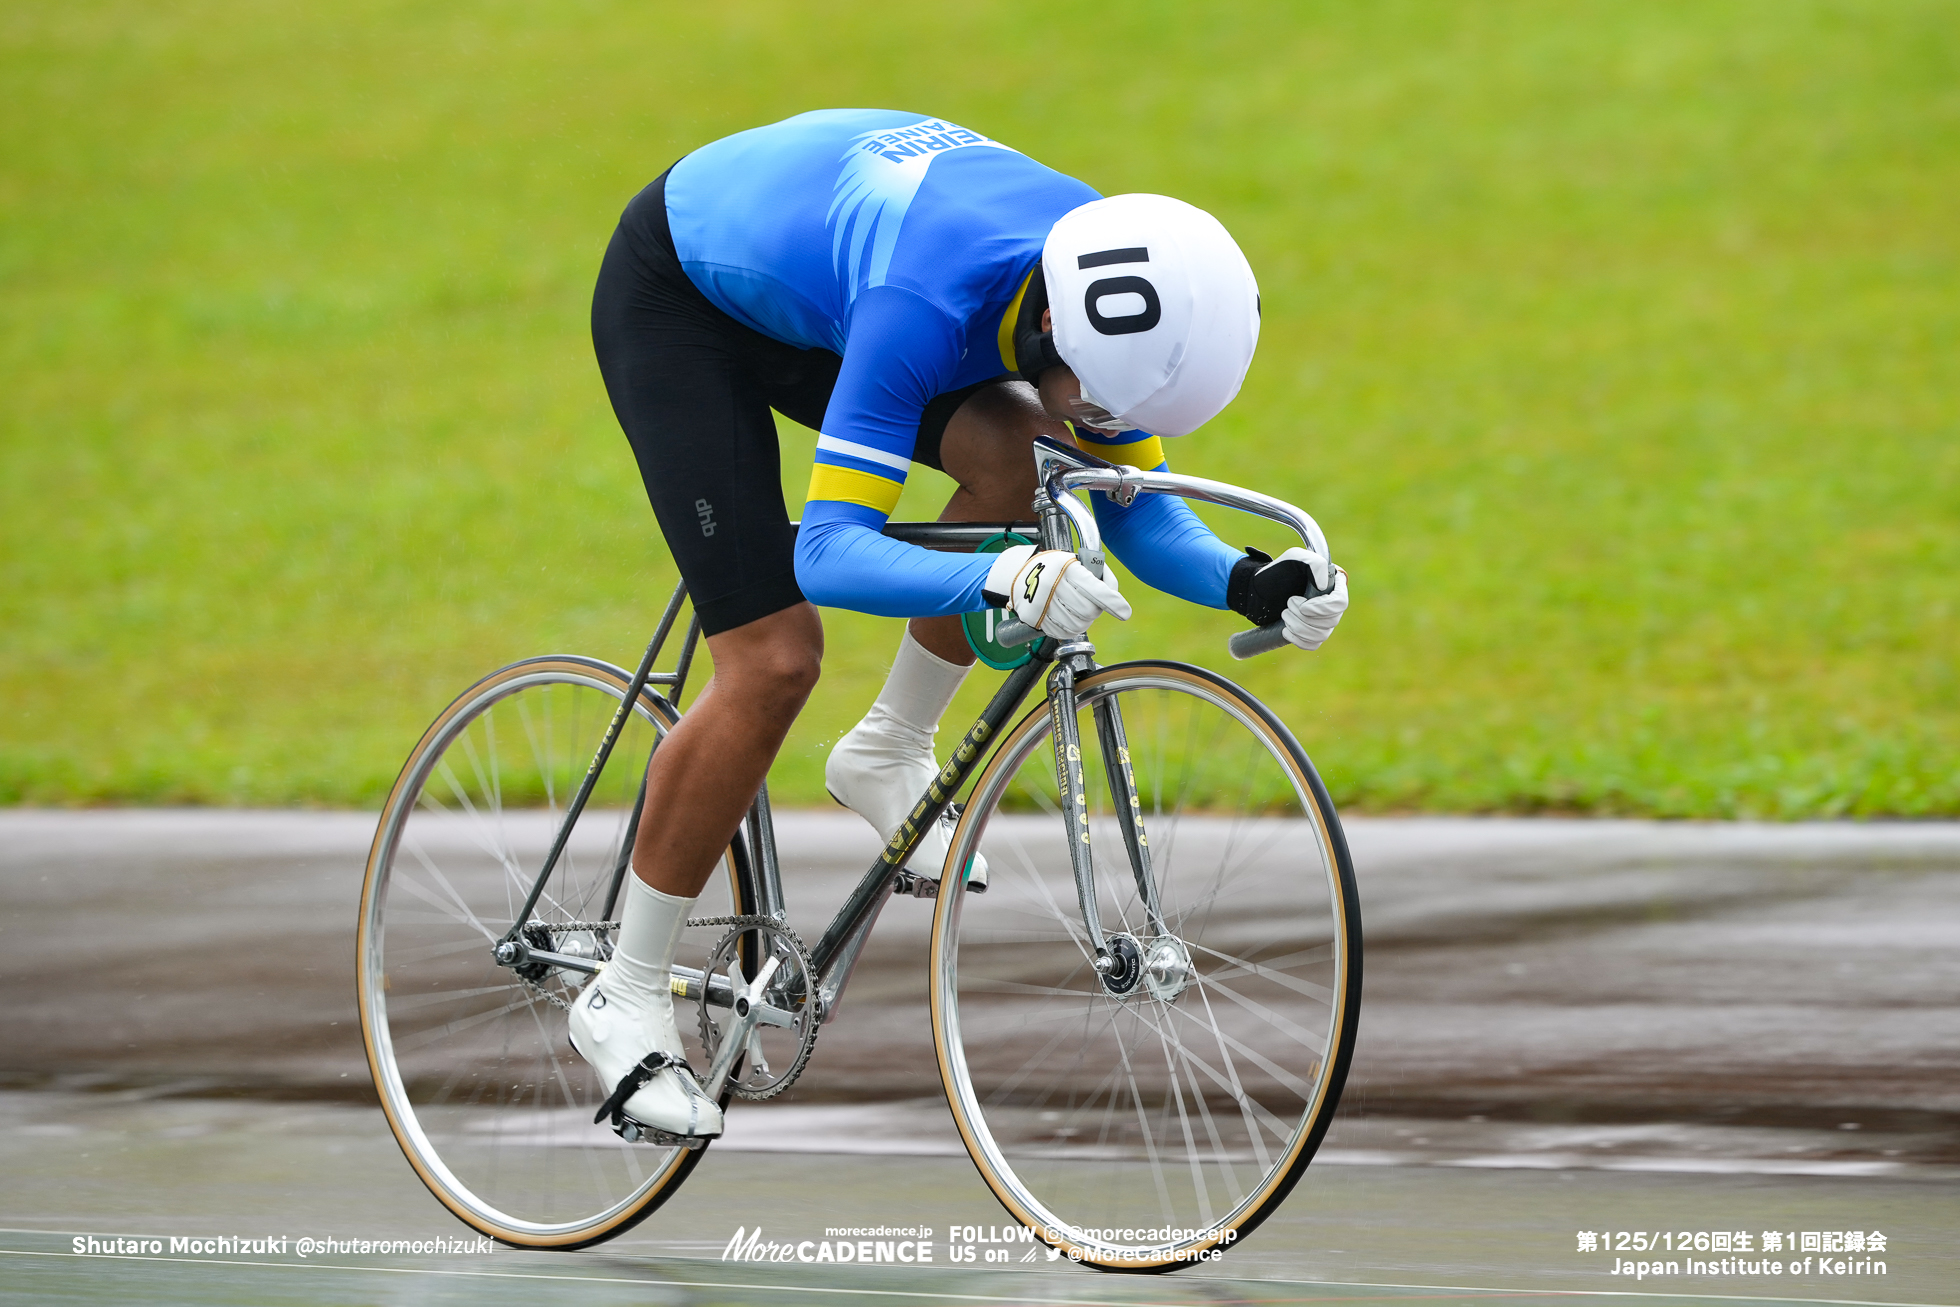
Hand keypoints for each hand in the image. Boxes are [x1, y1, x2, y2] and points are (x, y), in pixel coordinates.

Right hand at [983, 545, 1131, 638]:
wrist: (1019, 572)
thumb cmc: (1055, 567)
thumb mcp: (1074, 561)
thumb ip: (1096, 575)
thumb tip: (1113, 595)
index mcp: (1066, 568)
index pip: (1095, 588)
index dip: (1112, 601)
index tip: (1124, 613)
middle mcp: (1052, 586)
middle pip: (1088, 610)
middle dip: (1096, 609)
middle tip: (1093, 603)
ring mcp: (1041, 604)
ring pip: (1077, 624)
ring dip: (1085, 620)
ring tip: (1079, 609)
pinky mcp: (1035, 618)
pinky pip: (1063, 632)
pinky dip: (1071, 628)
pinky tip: (1069, 617)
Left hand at [1280, 562, 1346, 650]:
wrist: (1259, 589)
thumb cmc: (1278, 571)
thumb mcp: (1294, 558)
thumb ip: (1314, 563)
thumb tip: (1324, 586)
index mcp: (1332, 586)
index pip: (1340, 602)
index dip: (1323, 608)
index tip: (1304, 607)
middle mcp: (1332, 605)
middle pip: (1330, 621)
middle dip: (1303, 616)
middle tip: (1287, 604)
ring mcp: (1324, 621)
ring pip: (1321, 635)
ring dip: (1298, 627)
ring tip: (1284, 615)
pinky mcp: (1312, 634)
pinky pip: (1313, 644)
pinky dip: (1298, 640)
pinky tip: (1285, 630)